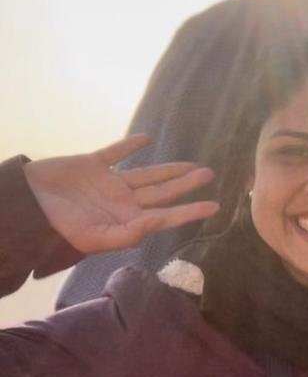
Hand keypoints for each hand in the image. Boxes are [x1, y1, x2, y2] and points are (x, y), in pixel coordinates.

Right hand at [22, 134, 217, 253]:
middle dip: (186, 185)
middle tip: (210, 174)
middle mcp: (121, 201)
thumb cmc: (55, 227)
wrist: (24, 207)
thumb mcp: (91, 237)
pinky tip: (145, 138)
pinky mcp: (91, 165)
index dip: (189, 211)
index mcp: (124, 220)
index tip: (215, 206)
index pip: (164, 216)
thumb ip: (124, 234)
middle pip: (161, 192)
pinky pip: (114, 152)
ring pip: (146, 174)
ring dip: (169, 169)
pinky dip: (128, 145)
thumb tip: (154, 226)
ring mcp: (107, 183)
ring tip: (193, 164)